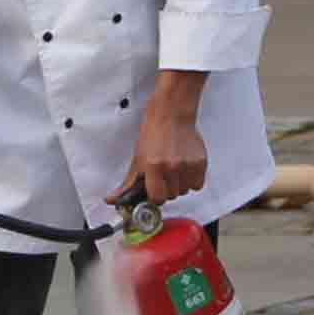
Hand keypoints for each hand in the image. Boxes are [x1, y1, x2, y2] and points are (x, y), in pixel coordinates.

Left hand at [127, 78, 211, 209]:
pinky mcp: (201, 163)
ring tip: (173, 169)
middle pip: (171, 196)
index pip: (157, 199)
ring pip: (185, 191)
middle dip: (166, 189)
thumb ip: (128, 184)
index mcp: (154, 166)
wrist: (171, 115)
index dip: (154, 195)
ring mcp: (188, 165)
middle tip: (163, 175)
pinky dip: (191, 180)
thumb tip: (112, 200)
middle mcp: (172, 167)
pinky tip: (184, 169)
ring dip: (179, 185)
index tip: (154, 190)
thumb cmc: (153, 134)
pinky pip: (197, 185)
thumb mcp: (137, 159)